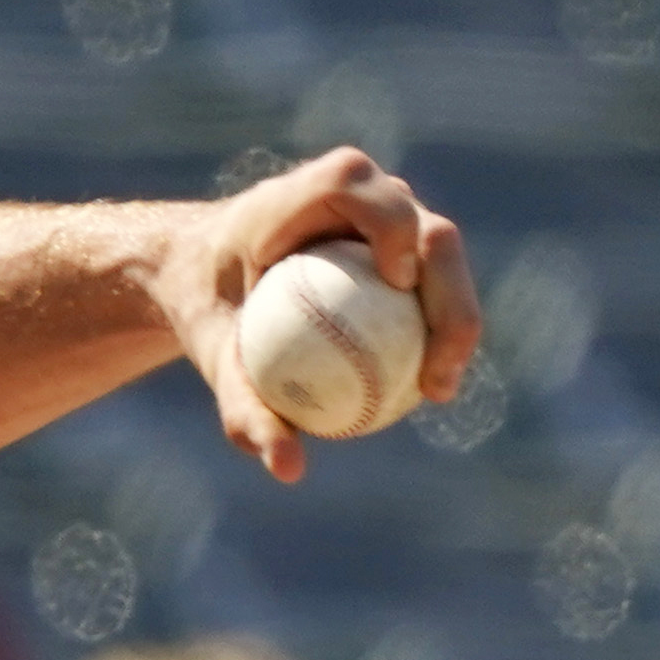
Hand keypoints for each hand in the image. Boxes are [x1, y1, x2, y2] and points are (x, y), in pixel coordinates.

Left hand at [158, 148, 475, 484]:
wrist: (203, 273)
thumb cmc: (203, 303)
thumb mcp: (208, 352)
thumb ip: (243, 404)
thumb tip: (288, 470)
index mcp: (312, 189)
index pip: (368, 196)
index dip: (395, 232)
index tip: (398, 289)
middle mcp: (367, 191)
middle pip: (431, 234)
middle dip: (451, 299)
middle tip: (435, 374)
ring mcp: (395, 212)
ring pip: (445, 263)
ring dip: (456, 321)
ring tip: (438, 389)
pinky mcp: (406, 240)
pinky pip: (433, 286)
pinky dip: (437, 330)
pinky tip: (429, 387)